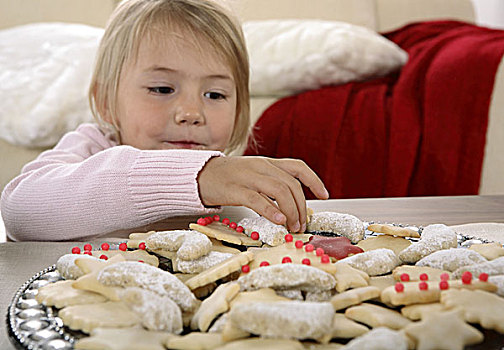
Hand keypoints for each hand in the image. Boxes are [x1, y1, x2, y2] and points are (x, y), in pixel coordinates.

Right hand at [197, 156, 328, 231]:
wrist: (198, 175)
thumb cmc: (227, 179)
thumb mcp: (253, 175)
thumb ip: (271, 185)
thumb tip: (291, 206)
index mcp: (267, 163)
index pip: (297, 167)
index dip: (314, 181)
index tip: (324, 196)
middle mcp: (261, 167)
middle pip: (291, 185)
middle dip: (301, 206)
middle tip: (301, 224)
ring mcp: (248, 177)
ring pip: (279, 191)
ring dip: (291, 211)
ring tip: (292, 226)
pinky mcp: (234, 189)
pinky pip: (257, 199)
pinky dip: (271, 210)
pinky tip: (278, 220)